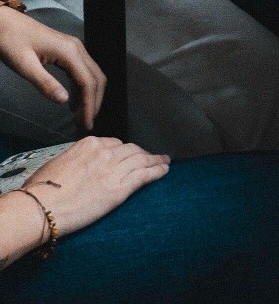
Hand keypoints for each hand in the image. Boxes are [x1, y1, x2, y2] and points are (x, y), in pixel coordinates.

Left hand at [0, 9, 105, 129]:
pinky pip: (83, 71)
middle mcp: (76, 48)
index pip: (88, 82)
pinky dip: (83, 88)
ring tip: (80, 116)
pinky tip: (73, 101)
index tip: (86, 124)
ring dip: (90, 96)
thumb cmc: (11, 41)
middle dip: (94, 102)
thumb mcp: (25, 65)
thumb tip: (64, 101)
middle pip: (96, 78)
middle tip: (85, 124)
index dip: (90, 105)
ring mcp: (74, 48)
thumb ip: (45, 83)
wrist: (4, 23)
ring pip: (92, 74)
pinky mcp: (68, 50)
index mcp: (69, 52)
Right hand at [23, 135, 169, 236]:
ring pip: (141, 160)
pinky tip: (165, 169)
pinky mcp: (119, 189)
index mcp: (90, 144)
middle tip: (149, 157)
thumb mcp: (57, 163)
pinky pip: (145, 175)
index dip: (123, 150)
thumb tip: (78, 164)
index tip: (127, 155)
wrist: (41, 208)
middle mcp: (105, 153)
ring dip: (155, 159)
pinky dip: (157, 170)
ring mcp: (114, 170)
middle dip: (141, 153)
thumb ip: (75, 159)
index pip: (114, 143)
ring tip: (164, 160)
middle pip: (130, 150)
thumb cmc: (41, 190)